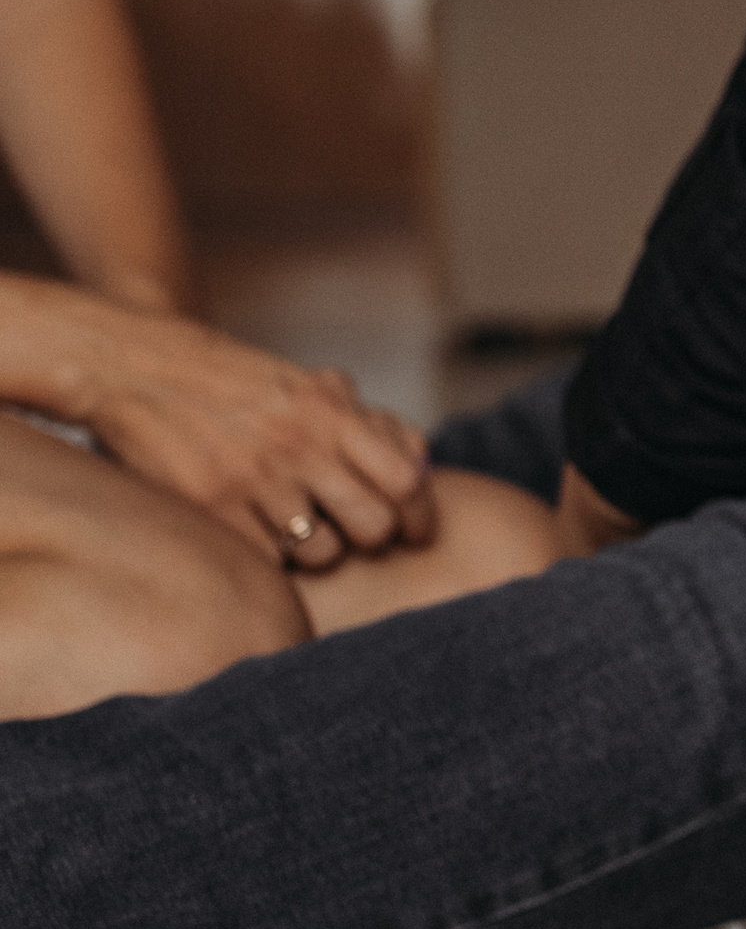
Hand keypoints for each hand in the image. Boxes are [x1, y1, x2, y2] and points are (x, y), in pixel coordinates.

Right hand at [62, 294, 434, 568]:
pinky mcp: (210, 506)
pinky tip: (259, 533)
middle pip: (373, 526)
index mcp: (332, 412)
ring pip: (323, 552)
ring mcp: (254, 478)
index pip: (407, 479)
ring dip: (321, 552)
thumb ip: (368, 422)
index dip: (422, 515)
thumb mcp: (312, 385)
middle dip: (374, 540)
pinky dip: (273, 556)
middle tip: (359, 536)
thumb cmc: (239, 383)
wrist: (140, 368)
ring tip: (300, 530)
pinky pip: (269, 560)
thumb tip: (419, 464)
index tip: (417, 532)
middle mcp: (300, 445)